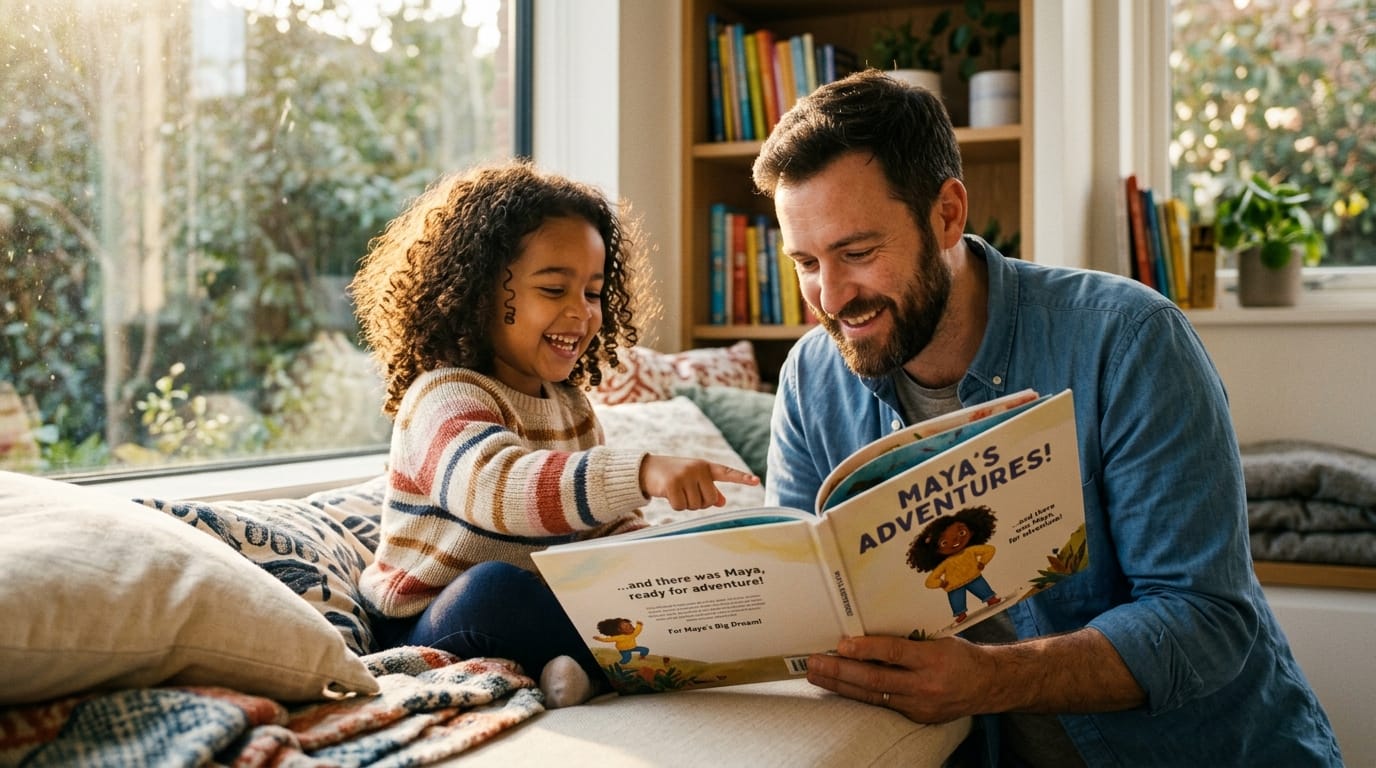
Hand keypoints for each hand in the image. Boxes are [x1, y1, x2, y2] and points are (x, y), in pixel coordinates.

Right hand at [639, 454, 758, 510]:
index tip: (757, 481)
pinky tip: (668, 494)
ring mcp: (686, 475)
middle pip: (710, 500)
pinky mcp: (673, 484)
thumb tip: (723, 502)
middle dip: (699, 503)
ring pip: (696, 505)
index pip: (727, 473)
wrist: (647, 468)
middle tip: (686, 493)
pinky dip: (675, 506)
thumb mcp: (692, 479)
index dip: (742, 478)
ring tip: (676, 491)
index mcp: (706, 467)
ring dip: (686, 504)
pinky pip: (681, 507)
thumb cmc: (673, 475)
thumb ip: (708, 489)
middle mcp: (698, 469)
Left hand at [804, 635, 992, 723]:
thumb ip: (907, 640)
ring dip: (841, 685)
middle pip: (876, 680)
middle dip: (840, 671)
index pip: (894, 653)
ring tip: (817, 676)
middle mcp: (926, 685)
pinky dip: (859, 695)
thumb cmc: (962, 655)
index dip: (866, 649)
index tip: (842, 644)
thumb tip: (867, 633)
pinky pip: (882, 704)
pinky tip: (840, 688)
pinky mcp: (917, 717)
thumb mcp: (940, 639)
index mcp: (934, 659)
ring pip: (873, 696)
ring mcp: (920, 705)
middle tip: (814, 663)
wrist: (990, 685)